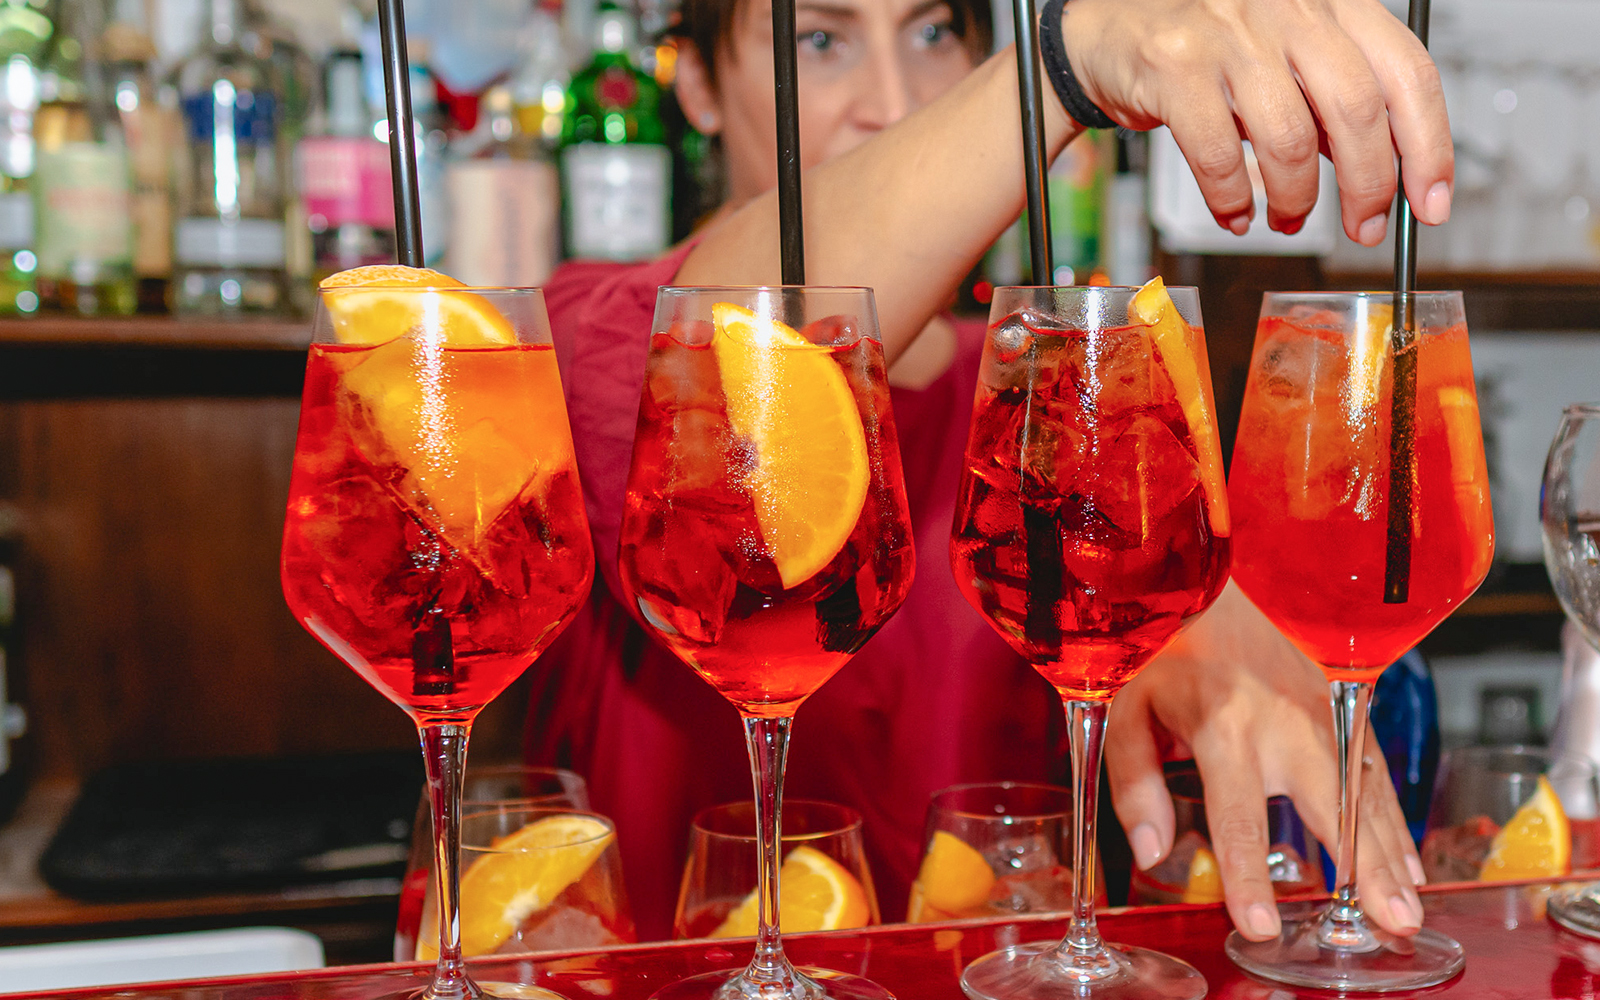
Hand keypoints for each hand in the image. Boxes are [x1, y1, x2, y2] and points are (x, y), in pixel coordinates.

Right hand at [1060, 0, 1452, 244]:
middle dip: (1368, 187)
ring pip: (1290, 139)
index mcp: (1333, 2)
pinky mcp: (1176, 70)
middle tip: (1365, 227)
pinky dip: (1232, 201)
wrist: (1114, 30)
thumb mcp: (1288, 57)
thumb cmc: (1211, 49)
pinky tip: (1235, 212)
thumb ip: (1335, 101)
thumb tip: (1386, 172)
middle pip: (1356, 108)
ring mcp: (1230, 37)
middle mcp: (1289, 8)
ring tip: (1289, 220)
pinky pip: (1220, 156)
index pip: (1407, 71)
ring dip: (1297, 201)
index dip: (1428, 145)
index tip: (1429, 201)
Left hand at [1105, 581, 1426, 940]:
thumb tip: (1151, 849)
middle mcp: (1281, 720)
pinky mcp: (1344, 701)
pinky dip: (1393, 815)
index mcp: (1222, 724)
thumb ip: (1135, 781)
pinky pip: (1375, 766)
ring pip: (1365, 791)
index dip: (1249, 876)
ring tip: (1407, 908)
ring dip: (1391, 852)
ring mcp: (1322, 709)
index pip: (1237, 816)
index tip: (1261, 925)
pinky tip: (1406, 860)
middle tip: (1391, 921)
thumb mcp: (1126, 707)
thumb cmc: (1166, 645)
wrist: (1214, 576)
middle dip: (1363, 868)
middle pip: (1328, 805)